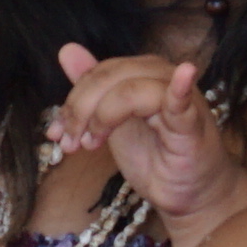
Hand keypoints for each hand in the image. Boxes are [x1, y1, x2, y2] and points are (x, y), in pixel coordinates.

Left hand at [52, 42, 246, 246]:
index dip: (72, 101)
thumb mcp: (112, 121)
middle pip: (110, 76)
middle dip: (80, 110)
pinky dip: (180, 87)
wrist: (191, 195)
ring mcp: (179, 99)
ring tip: (91, 145)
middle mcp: (161, 76)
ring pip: (130, 89)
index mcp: (142, 72)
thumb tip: (67, 51)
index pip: (99, 72)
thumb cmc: (157, 157)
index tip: (55, 133)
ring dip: (102, 117)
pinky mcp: (192, 125)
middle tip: (70, 143)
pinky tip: (185, 74)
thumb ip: (91, 89)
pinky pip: (183, 101)